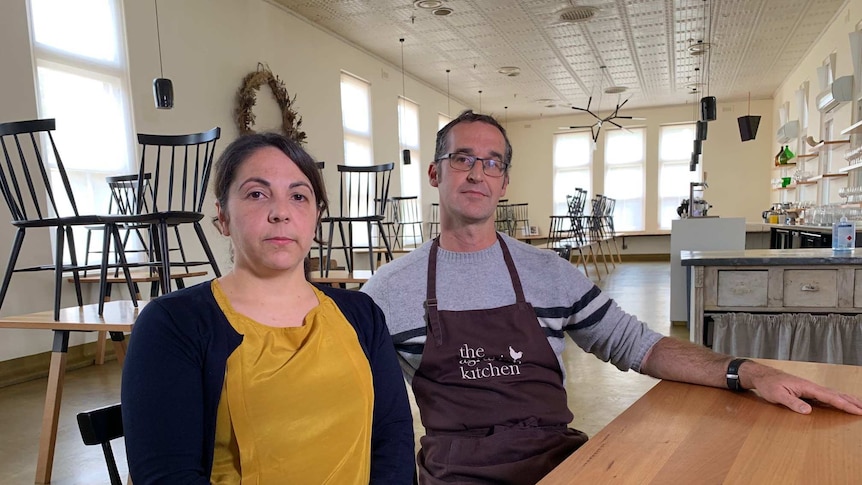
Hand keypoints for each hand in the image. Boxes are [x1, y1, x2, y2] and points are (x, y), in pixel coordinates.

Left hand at [744, 362, 861, 414]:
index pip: (829, 397)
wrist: (761, 375)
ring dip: (846, 399)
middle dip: (851, 402)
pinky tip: (841, 402)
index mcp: (807, 386)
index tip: (857, 410)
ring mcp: (809, 388)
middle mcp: (811, 386)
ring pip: (832, 394)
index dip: (844, 404)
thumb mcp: (777, 395)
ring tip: (859, 405)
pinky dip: (837, 399)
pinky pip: (826, 395)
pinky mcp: (806, 390)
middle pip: (835, 394)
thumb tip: (808, 411)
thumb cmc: (768, 384)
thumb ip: (792, 402)